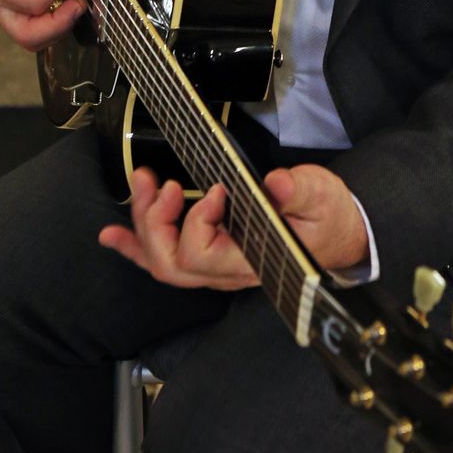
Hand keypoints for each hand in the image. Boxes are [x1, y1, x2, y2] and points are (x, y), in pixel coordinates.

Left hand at [99, 164, 368, 289]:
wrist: (338, 235)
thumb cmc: (329, 218)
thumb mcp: (323, 196)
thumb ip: (300, 191)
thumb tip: (276, 185)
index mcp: (252, 260)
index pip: (204, 254)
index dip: (198, 220)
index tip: (217, 188)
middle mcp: (228, 270)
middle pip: (172, 262)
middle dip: (155, 221)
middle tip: (159, 182)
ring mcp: (216, 265)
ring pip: (164, 261)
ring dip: (143, 224)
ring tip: (139, 185)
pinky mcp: (211, 252)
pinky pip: (166, 259)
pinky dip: (136, 247)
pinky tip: (114, 235)